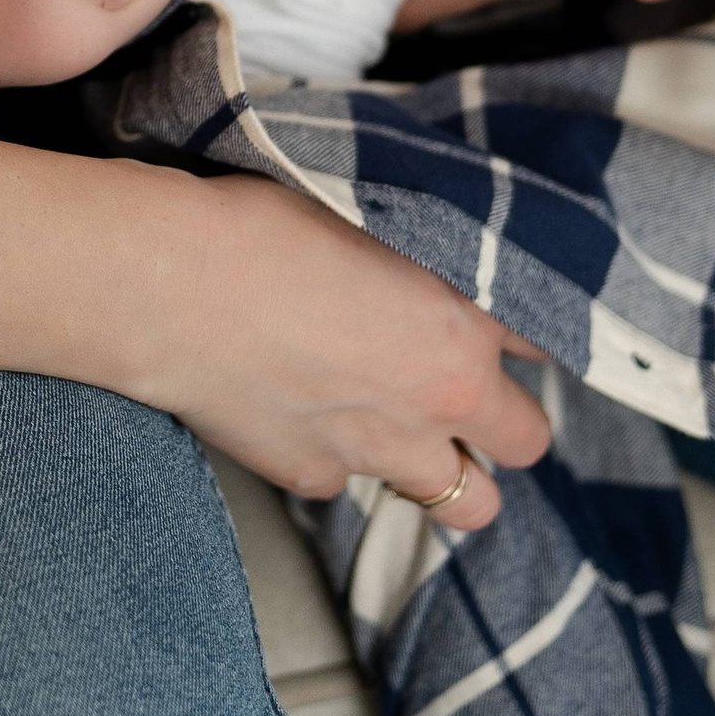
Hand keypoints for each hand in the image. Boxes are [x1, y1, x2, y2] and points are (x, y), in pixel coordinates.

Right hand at [120, 167, 551, 514]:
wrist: (170, 281)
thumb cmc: (263, 223)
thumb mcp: (371, 214)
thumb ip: (430, 258)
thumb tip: (439, 271)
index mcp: (465, 326)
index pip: (544, 342)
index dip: (515, 328)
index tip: (487, 317)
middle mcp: (438, 400)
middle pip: (527, 440)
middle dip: (504, 419)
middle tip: (460, 385)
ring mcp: (379, 453)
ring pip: (468, 502)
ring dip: (451, 470)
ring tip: (410, 429)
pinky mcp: (314, 478)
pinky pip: (354, 485)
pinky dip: (343, 460)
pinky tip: (305, 412)